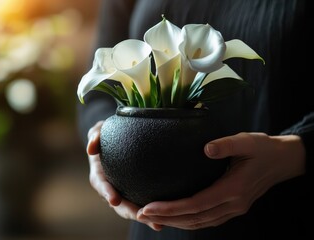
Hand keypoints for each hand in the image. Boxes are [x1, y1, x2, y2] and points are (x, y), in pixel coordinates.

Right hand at [87, 121, 162, 230]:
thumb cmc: (106, 135)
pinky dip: (154, 211)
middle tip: (143, 217)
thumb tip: (91, 149)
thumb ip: (95, 136)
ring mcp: (123, 193)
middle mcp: (111, 188)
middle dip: (130, 212)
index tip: (114, 200)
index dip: (107, 193)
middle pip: (119, 205)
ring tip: (159, 224)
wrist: (116, 140)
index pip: (102, 185)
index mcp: (99, 176)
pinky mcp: (135, 193)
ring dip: (145, 218)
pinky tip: (169, 216)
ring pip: (132, 209)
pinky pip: (143, 203)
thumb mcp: (98, 131)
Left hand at [137, 132, 305, 229]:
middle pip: (194, 218)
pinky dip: (189, 220)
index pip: (195, 204)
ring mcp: (234, 209)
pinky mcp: (233, 208)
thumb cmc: (263, 149)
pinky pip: (207, 220)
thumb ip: (227, 144)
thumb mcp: (247, 141)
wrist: (283, 160)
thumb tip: (206, 148)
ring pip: (199, 223)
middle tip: (141, 214)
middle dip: (166, 218)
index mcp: (233, 190)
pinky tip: (176, 217)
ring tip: (153, 217)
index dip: (171, 208)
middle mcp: (233, 205)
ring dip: (175, 222)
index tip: (148, 206)